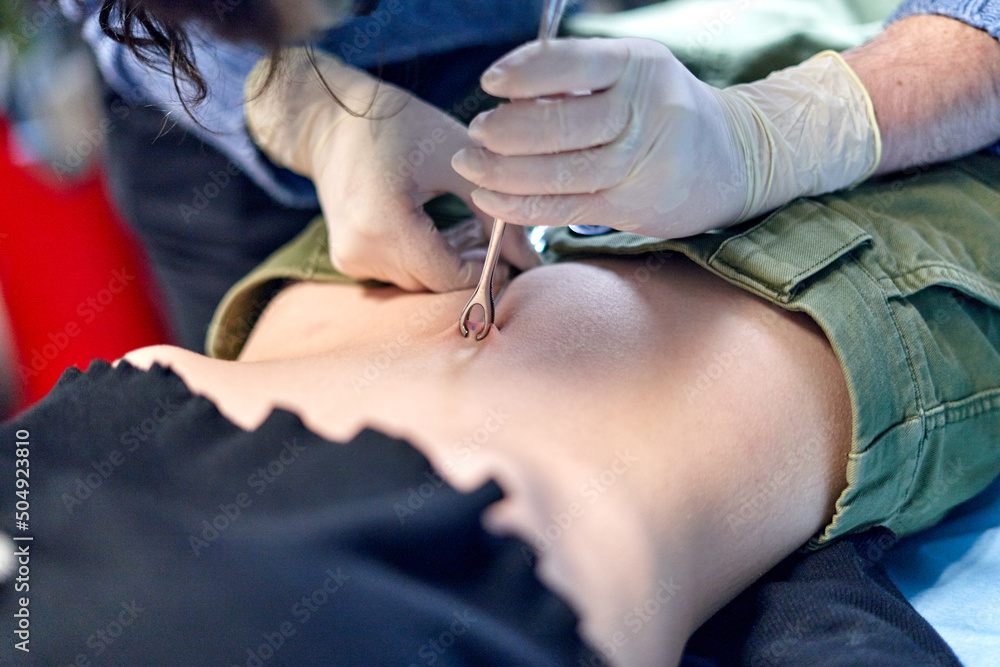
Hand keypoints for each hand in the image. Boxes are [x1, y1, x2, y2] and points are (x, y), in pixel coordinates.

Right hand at [246, 49, 539, 291]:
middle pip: (433, 284)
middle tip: (497, 245)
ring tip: (471, 232)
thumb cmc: (397, 127)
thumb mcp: (456, 160)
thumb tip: (532, 259)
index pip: (446, 276)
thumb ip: (495, 213)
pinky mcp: (347, 260)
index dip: (483, 274)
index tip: (510, 259)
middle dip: (470, 270)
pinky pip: (399, 273)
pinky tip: (441, 233)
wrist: (331, 120)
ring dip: (449, 265)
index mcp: (383, 224)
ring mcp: (350, 259)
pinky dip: (425, 259)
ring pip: (418, 282)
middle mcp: (360, 250)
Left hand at [452, 38, 879, 237]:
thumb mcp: (633, 75)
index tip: (490, 83)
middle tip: (475, 132)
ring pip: (558, 170)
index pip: (573, 64)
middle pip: (561, 123)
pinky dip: (520, 205)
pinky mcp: (632, 205)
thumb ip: (579, 83)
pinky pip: (564, 207)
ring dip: (502, 172)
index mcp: (640, 65)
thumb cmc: (664, 111)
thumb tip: (508, 99)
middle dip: (506, 131)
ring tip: (469, 166)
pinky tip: (490, 198)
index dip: (524, 74)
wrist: (734, 160)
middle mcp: (644, 111)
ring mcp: (641, 162)